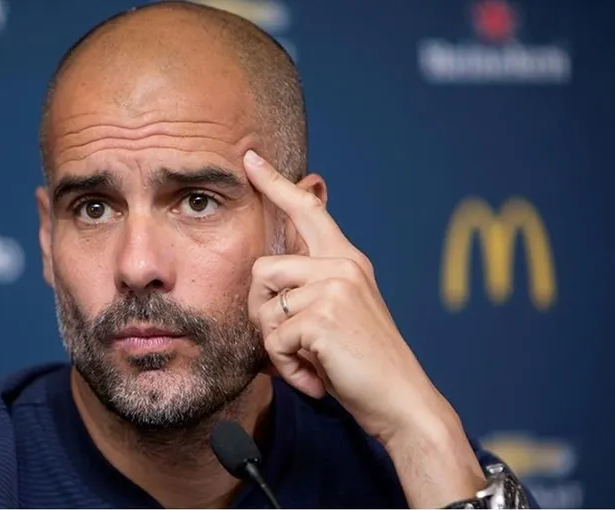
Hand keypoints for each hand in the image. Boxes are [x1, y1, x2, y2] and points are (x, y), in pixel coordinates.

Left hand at [244, 150, 446, 442]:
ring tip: (310, 361)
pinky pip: (273, 339)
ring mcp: (334, 287)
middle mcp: (342, 265)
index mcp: (347, 261)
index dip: (275, 184)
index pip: (307, 210)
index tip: (249, 157)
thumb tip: (267, 278)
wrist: (401, 401)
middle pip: (261, 270)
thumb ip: (310, 288)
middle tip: (291, 344)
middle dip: (262, 313)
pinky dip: (287, 367)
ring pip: (263, 308)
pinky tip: (315, 376)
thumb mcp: (338, 314)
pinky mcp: (323, 315)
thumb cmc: (362, 364)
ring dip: (276, 346)